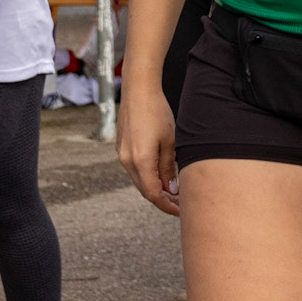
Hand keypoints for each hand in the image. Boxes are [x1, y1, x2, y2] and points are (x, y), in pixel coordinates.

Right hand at [118, 82, 180, 216]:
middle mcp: (127, 161)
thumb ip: (169, 167)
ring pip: (139, 179)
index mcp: (140, 161)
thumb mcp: (170, 142)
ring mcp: (122, 154)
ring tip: (173, 189)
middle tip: (180, 203)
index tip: (179, 210)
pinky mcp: (121, 146)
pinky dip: (147, 175)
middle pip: (144, 189)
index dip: (166, 205)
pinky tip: (161, 173)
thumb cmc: (157, 112)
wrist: (138, 90)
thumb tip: (170, 189)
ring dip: (155, 187)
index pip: (152, 194)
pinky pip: (135, 168)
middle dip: (162, 199)